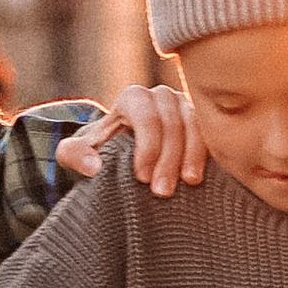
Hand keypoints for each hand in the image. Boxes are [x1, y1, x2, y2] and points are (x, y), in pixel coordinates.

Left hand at [56, 84, 205, 194]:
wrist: (121, 152)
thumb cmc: (99, 151)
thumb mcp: (75, 153)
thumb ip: (75, 156)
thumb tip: (94, 167)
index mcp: (133, 97)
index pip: (146, 114)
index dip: (147, 145)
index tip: (141, 177)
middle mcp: (162, 96)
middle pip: (172, 120)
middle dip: (169, 157)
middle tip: (162, 191)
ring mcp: (186, 107)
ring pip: (196, 124)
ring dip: (193, 154)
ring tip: (189, 183)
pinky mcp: (203, 122)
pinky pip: (212, 132)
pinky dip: (210, 152)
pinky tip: (205, 175)